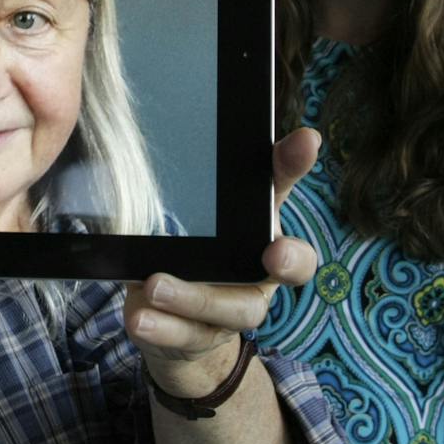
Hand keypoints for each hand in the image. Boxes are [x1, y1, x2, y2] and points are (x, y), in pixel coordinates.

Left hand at [125, 128, 318, 396]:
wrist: (175, 327)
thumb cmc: (194, 252)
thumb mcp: (195, 211)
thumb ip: (199, 173)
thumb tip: (191, 106)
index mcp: (261, 228)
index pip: (285, 186)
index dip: (297, 165)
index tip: (305, 139)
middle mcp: (259, 271)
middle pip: (290, 267)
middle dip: (287, 259)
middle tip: (271, 252)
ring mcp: (232, 309)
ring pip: (230, 308)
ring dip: (193, 297)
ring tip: (154, 285)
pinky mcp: (198, 338)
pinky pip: (185, 337)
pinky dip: (161, 328)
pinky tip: (138, 316)